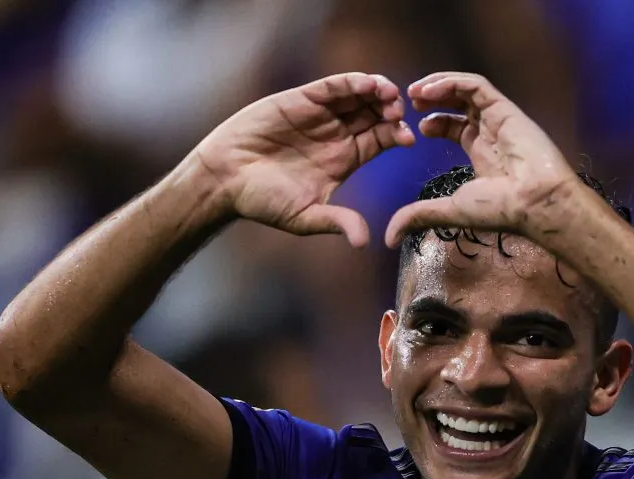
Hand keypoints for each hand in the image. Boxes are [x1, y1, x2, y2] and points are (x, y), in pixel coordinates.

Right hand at [190, 72, 414, 247]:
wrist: (224, 179)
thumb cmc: (262, 202)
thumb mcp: (305, 217)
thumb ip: (336, 222)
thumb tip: (364, 242)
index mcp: (344, 160)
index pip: (380, 141)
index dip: (397, 136)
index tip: (409, 138)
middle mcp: (336, 135)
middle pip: (376, 115)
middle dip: (392, 110)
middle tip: (400, 112)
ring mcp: (320, 115)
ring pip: (359, 96)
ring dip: (378, 92)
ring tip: (389, 95)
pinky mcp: (302, 99)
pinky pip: (333, 86)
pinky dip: (351, 82)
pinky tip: (367, 84)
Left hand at [384, 72, 579, 247]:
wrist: (532, 202)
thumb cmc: (498, 208)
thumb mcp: (450, 210)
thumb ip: (418, 216)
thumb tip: (389, 238)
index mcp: (482, 153)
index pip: (455, 126)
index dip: (433, 122)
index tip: (415, 128)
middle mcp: (490, 132)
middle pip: (459, 104)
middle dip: (432, 99)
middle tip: (408, 102)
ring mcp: (498, 118)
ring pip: (466, 89)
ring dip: (438, 85)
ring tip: (414, 91)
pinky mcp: (505, 107)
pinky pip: (476, 85)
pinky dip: (452, 82)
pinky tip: (430, 90)